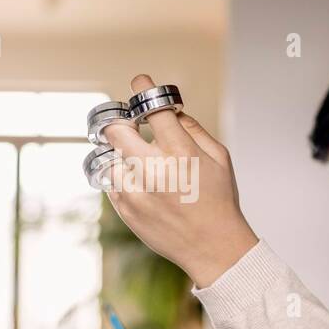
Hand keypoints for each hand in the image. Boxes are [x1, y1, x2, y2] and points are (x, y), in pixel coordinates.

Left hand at [102, 74, 258, 287]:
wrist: (214, 247)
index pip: (152, 107)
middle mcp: (154, 170)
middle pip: (114, 130)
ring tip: (143, 166)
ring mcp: (136, 192)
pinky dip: (123, 179)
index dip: (143, 87)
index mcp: (181, 152)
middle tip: (129, 126)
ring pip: (109, 158)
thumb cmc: (219, 200)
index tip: (140, 82)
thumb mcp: (219, 156)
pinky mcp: (126, 210)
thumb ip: (192, 128)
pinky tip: (144, 187)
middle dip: (120, 123)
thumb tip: (168, 109)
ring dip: (122, 156)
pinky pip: (111, 183)